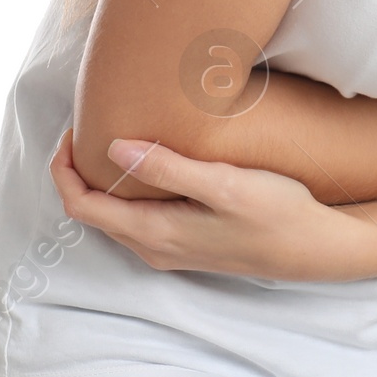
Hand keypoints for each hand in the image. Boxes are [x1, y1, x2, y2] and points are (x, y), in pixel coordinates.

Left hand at [49, 129, 376, 281]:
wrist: (313, 249)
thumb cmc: (275, 213)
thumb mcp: (224, 184)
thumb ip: (169, 168)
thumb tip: (115, 149)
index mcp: (153, 233)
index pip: (81, 205)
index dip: (64, 168)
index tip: (73, 130)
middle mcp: (152, 248)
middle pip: (92, 212)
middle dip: (78, 171)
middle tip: (89, 125)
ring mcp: (169, 251)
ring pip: (114, 216)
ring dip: (103, 182)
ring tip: (114, 138)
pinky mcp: (186, 246)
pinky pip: (136, 220)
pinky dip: (127, 192)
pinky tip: (149, 166)